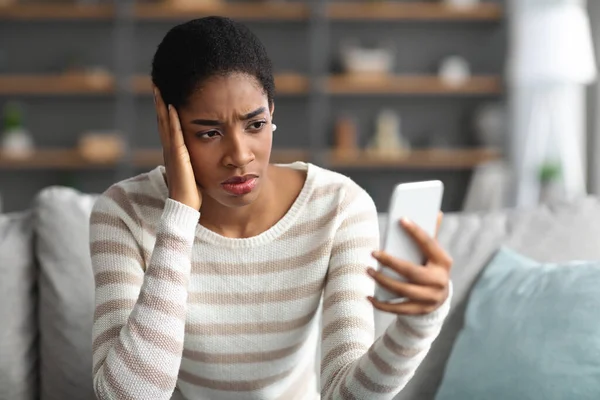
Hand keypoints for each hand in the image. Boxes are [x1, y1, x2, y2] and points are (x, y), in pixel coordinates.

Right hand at [153, 86, 201, 210]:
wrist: (185, 206)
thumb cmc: (192, 192)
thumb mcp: (194, 170)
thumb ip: (195, 159)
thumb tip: (206, 153)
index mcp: (174, 151)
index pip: (168, 125)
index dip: (165, 110)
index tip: (164, 93)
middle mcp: (170, 148)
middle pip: (163, 120)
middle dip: (160, 102)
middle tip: (157, 83)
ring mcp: (172, 151)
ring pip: (165, 124)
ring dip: (162, 105)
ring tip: (159, 88)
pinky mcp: (177, 156)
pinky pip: (174, 134)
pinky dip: (172, 120)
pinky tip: (173, 106)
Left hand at [367, 213, 451, 315]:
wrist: (440, 298)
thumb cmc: (431, 268)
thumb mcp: (434, 253)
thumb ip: (431, 235)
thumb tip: (435, 212)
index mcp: (443, 262)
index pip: (429, 244)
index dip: (416, 231)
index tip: (401, 220)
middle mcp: (440, 281)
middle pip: (412, 271)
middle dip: (391, 262)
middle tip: (373, 253)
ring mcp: (430, 298)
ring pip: (403, 290)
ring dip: (383, 281)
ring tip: (368, 271)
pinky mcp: (420, 311)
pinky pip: (398, 309)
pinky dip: (382, 305)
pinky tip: (369, 297)